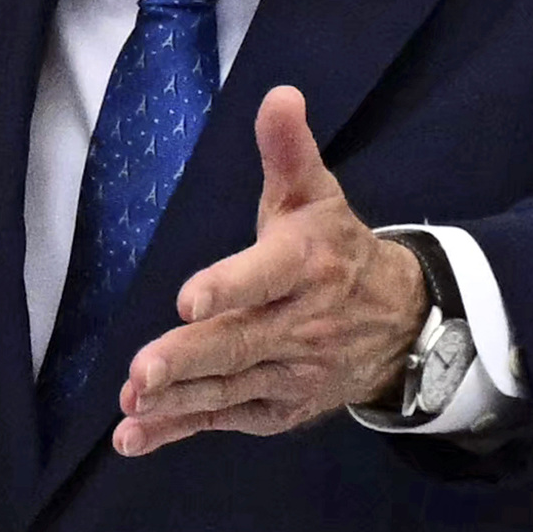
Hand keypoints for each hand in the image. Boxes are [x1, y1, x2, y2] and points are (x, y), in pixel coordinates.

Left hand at [116, 85, 427, 455]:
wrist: (401, 322)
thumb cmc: (336, 248)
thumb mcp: (316, 194)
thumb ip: (288, 150)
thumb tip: (279, 94)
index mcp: (305, 266)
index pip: (265, 275)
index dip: (228, 286)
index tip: (187, 300)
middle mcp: (300, 324)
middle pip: (239, 344)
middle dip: (188, 359)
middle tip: (140, 372)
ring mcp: (291, 372)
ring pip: (229, 387)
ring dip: (178, 402)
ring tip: (131, 407)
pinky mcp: (279, 407)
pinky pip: (227, 418)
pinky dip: (183, 429)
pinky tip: (136, 437)